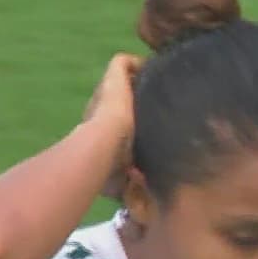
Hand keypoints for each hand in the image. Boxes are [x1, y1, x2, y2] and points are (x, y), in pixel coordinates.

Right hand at [83, 53, 141, 198]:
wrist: (101, 148)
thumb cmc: (108, 168)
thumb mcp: (119, 181)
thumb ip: (129, 186)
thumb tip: (141, 195)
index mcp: (100, 130)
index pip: (113, 121)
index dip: (127, 120)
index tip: (144, 122)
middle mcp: (99, 107)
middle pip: (117, 97)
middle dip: (134, 98)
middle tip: (155, 99)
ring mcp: (103, 91)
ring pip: (119, 79)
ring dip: (135, 78)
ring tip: (157, 80)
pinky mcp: (110, 77)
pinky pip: (121, 63)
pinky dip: (135, 62)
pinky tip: (151, 67)